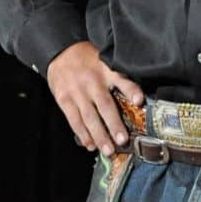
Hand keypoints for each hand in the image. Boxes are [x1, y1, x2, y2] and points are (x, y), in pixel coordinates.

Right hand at [45, 41, 144, 156]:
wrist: (60, 52)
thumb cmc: (87, 59)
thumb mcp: (105, 59)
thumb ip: (118, 76)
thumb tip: (135, 98)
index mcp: (106, 70)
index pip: (122, 80)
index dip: (131, 90)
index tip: (139, 100)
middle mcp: (93, 82)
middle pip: (105, 106)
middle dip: (114, 125)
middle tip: (122, 141)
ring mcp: (77, 92)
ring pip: (89, 117)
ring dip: (99, 135)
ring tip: (108, 149)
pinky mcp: (64, 99)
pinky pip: (74, 119)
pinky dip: (82, 133)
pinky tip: (90, 144)